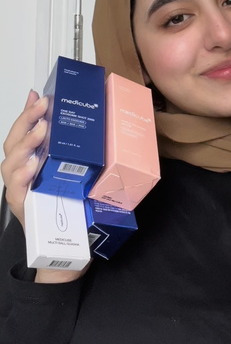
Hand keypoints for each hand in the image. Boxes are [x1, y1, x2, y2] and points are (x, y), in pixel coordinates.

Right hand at [1, 90, 88, 283]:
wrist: (71, 250)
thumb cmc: (78, 212)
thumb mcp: (87, 178)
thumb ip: (89, 158)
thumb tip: (107, 132)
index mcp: (37, 163)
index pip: (27, 133)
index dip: (28, 112)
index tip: (38, 93)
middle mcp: (25, 175)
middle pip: (15, 142)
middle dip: (27, 120)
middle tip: (42, 106)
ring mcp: (22, 192)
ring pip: (10, 163)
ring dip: (25, 143)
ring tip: (40, 131)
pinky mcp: (24, 210)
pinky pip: (17, 191)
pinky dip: (22, 176)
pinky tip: (32, 166)